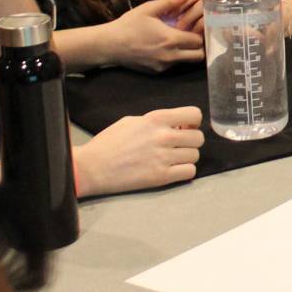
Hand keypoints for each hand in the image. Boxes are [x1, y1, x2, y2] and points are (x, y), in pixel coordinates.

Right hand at [72, 106, 203, 195]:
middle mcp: (163, 137)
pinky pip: (190, 172)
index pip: (194, 114)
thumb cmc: (108, 143)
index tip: (186, 127)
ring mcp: (163, 157)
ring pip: (195, 155)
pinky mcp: (161, 177)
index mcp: (156, 119)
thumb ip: (155, 121)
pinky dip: (184, 171)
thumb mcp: (131, 121)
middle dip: (190, 141)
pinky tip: (172, 169)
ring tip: (172, 158)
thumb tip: (175, 126)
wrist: (92, 167)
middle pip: (199, 137)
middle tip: (178, 146)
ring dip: (186, 157)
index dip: (193, 122)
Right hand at [103, 0, 206, 70]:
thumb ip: (170, 1)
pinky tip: (161, 48)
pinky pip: (172, 66)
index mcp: (171, 39)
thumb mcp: (148, 9)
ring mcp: (164, 66)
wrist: (109, 45)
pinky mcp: (156, 72)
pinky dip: (172, 58)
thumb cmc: (128, 25)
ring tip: (175, 41)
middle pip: (198, 56)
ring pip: (186, 62)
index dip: (199, 34)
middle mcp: (170, 56)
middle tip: (190, 37)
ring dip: (185, 53)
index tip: (193, 28)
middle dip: (198, 47)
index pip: (199, 41)